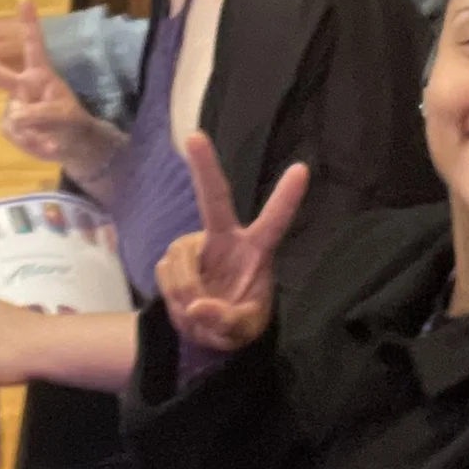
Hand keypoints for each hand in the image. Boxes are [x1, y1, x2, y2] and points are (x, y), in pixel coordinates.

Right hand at [0, 0, 118, 178]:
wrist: (69, 144)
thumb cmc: (69, 120)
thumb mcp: (65, 115)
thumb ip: (41, 114)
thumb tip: (15, 117)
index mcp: (39, 75)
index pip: (34, 47)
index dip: (29, 25)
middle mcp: (22, 86)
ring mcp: (13, 106)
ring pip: (17, 118)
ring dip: (37, 132)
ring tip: (54, 139)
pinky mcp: (9, 126)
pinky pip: (17, 135)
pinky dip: (34, 144)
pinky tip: (49, 147)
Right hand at [155, 133, 306, 353]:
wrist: (208, 330)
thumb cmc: (238, 321)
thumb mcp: (243, 331)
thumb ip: (227, 322)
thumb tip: (196, 308)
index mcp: (257, 250)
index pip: (276, 220)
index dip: (287, 197)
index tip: (302, 168)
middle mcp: (226, 238)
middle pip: (215, 198)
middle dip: (205, 166)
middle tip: (194, 136)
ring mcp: (196, 244)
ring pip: (181, 266)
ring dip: (185, 296)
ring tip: (198, 312)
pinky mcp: (173, 256)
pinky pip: (166, 276)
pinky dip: (173, 297)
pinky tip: (184, 304)